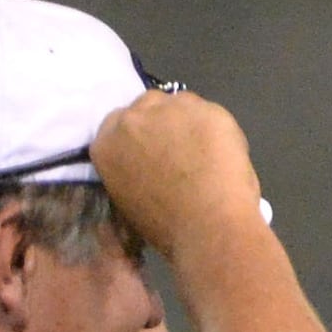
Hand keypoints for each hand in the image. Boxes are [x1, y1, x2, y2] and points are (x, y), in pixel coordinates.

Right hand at [88, 91, 267, 264]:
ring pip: (181, 104)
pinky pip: (212, 113)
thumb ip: (131, 167)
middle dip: (164, 121)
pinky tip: (225, 153)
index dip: (143, 133)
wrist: (207, 227)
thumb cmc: (167, 227)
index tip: (157, 146)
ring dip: (190, 121)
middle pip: (149, 104)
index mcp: (106, 143)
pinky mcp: (206, 109)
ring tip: (206, 150)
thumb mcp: (129, 196)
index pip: (120, 123)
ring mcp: (169, 109)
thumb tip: (148, 161)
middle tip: (183, 146)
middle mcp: (131, 119)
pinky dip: (218, 130)